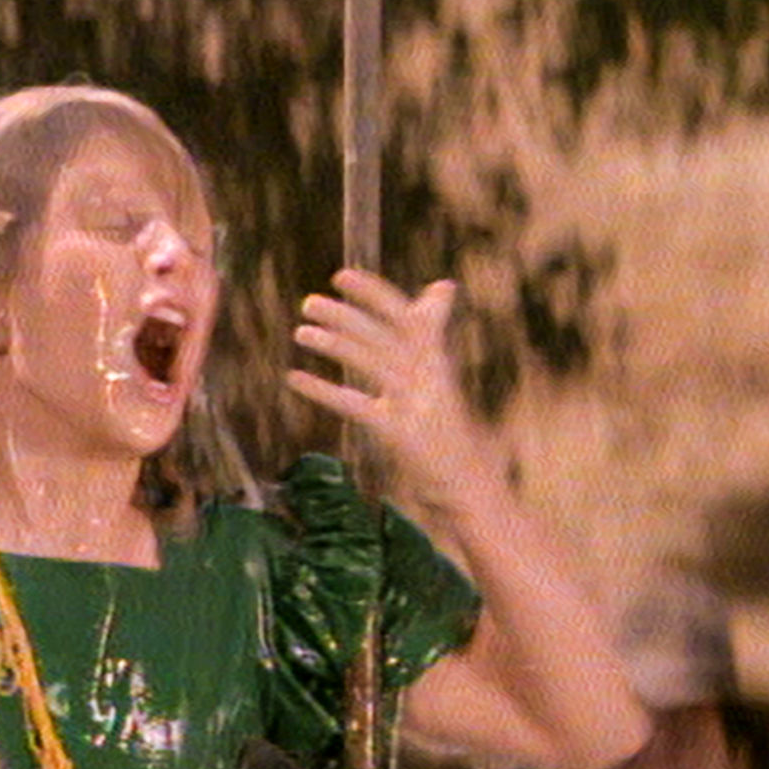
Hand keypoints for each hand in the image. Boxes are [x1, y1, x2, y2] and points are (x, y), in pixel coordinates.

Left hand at [287, 270, 499, 506]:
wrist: (474, 492)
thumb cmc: (452, 439)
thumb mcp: (443, 382)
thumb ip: (433, 336)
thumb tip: (442, 283)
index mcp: (439, 366)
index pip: (409, 318)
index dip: (375, 295)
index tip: (344, 276)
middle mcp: (431, 381)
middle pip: (386, 337)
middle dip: (347, 315)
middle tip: (309, 302)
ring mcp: (417, 407)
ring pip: (371, 364)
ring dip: (334, 344)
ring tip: (301, 332)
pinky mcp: (400, 436)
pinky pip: (356, 406)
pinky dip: (322, 390)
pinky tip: (294, 379)